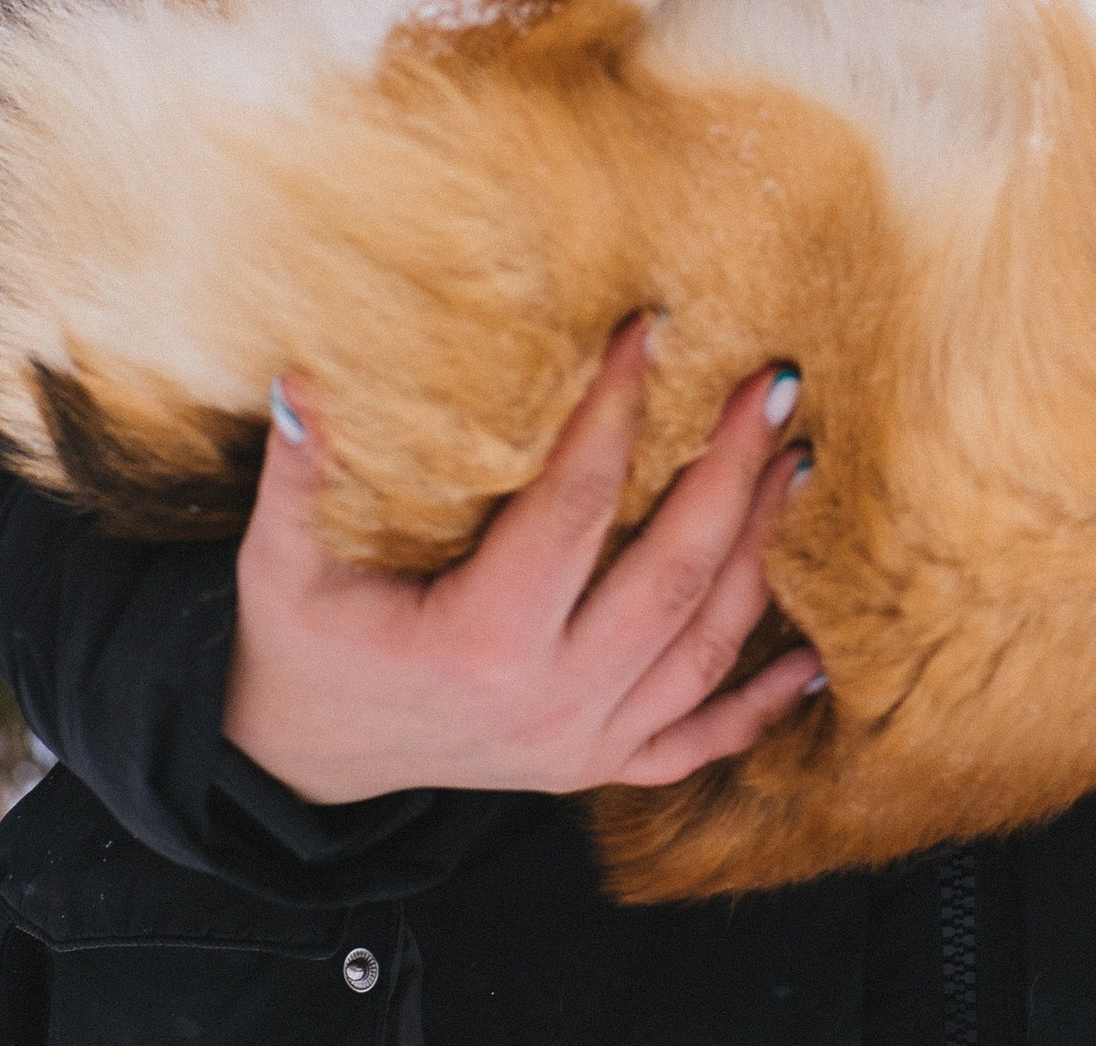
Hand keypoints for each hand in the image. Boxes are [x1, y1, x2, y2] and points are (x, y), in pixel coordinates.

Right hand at [223, 324, 820, 804]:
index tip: (652, 330)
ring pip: (702, 648)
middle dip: (732, 475)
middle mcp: (548, 702)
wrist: (303, 760)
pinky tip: (814, 663)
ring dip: (760, 555)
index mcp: (479, 642)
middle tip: (776, 385)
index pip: (574, 508)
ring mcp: (581, 744)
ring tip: (798, 463)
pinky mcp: (594, 766)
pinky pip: (695, 742)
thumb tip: (298, 381)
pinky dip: (759, 706)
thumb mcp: (281, 567)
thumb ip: (295, 479)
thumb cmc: (302, 645)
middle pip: (670, 576)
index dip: (618, 415)